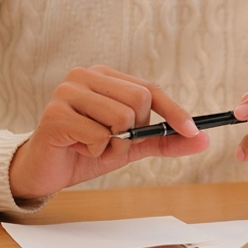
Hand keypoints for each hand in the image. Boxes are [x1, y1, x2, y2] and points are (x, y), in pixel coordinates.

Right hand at [9, 65, 209, 198]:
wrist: (45, 171)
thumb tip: (202, 138)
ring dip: (113, 145)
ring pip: (121, 119)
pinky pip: (99, 136)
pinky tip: (77, 148)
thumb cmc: (86, 151)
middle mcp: (84, 76)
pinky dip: (95, 152)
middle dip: (134, 132)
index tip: (194, 131)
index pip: (149, 88)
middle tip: (111, 142)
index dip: (174, 110)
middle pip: (139, 101)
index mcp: (103, 76)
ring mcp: (67, 92)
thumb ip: (164, 139)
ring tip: (91, 145)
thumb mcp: (131, 146)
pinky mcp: (55, 114)